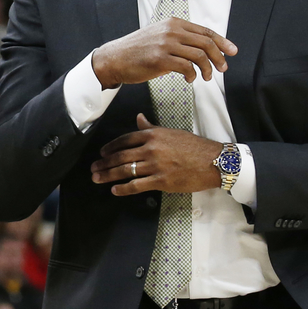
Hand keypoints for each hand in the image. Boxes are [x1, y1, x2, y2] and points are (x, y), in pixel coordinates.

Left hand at [90, 114, 221, 194]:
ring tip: (97, 178)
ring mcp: (156, 165)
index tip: (102, 153)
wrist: (213, 161)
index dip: (110, 147)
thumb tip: (138, 118)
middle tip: (93, 168)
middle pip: (121, 156)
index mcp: (153, 135)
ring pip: (125, 170)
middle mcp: (151, 149)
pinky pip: (137, 185)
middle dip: (104, 163)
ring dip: (108, 175)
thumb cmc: (194, 146)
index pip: (125, 139)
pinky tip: (114, 190)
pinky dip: (123, 188)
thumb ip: (151, 127)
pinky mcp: (161, 181)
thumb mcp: (171, 132)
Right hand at [91, 18, 236, 88]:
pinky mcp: (160, 59)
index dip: (222, 41)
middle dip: (219, 57)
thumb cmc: (137, 50)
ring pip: (199, 56)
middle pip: (206, 43)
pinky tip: (190, 80)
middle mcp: (171, 31)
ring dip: (208, 69)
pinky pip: (187, 68)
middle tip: (223, 68)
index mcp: (174, 23)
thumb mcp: (159, 36)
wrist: (115, 58)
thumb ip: (179, 38)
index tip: (232, 51)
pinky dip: (193, 76)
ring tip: (207, 77)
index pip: (205, 31)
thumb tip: (200, 49)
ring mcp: (166, 44)